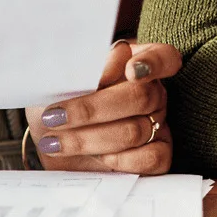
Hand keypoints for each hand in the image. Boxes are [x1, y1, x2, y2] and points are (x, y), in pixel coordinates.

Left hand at [25, 39, 180, 173]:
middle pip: (140, 97)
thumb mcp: (58, 83)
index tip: (131, 71)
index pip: (162, 56)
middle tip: (55, 117)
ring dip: (89, 139)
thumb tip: (90, 73)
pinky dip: (119, 160)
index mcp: (134, 63)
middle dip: (91, 109)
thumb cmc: (58, 103)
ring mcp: (158, 124)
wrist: (54, 141)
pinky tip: (96, 158)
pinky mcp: (158, 155)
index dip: (152, 63)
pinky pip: (150, 159)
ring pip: (135, 131)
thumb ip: (77, 72)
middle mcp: (152, 92)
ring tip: (55, 142)